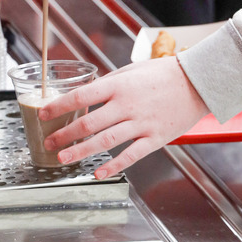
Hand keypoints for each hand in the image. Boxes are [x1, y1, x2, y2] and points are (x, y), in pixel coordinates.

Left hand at [39, 56, 209, 176]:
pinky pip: (131, 155)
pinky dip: (113, 166)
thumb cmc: (165, 72)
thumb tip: (90, 92)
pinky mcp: (155, 138)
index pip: (81, 96)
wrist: (198, 81)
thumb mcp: (134, 69)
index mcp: (119, 85)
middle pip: (88, 123)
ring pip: (104, 141)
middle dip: (64, 134)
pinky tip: (98, 172)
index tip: (43, 114)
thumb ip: (112, 81)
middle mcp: (127, 105)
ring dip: (81, 151)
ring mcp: (141, 123)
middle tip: (48, 142)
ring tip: (63, 159)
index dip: (59, 106)